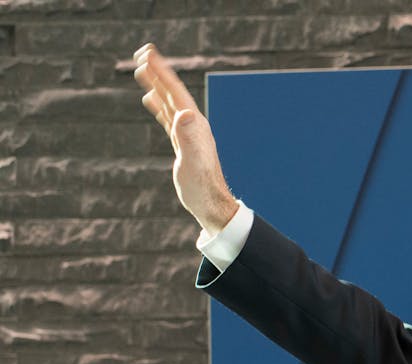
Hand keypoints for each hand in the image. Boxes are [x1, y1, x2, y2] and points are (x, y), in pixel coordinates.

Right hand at [132, 44, 239, 233]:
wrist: (211, 205)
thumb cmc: (202, 186)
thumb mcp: (192, 161)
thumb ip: (188, 136)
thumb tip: (184, 113)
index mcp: (195, 125)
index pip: (176, 92)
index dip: (163, 72)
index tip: (148, 54)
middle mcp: (193, 126)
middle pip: (173, 93)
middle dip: (159, 72)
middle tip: (142, 52)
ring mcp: (187, 134)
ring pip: (168, 103)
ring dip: (156, 85)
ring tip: (142, 70)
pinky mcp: (181, 144)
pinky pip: (167, 118)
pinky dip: (158, 106)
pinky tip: (149, 100)